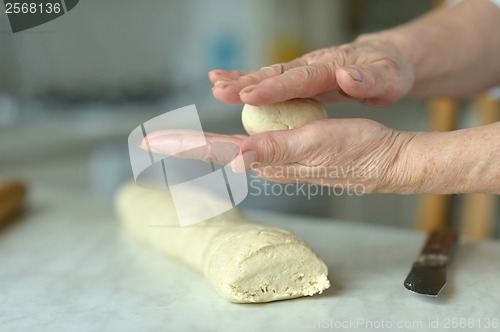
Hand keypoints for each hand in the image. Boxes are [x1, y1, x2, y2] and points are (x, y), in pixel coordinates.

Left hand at [144, 119, 416, 193]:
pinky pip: (249, 148)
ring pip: (229, 152)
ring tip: (174, 141)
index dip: (183, 144)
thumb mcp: (312, 144)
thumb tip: (235, 157)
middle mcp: (267, 164)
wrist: (382, 160)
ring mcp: (277, 162)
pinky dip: (227, 143)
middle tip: (150, 142)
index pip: (216, 150)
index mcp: (267, 160)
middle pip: (215, 153)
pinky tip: (224, 143)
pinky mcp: (289, 155)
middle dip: (182, 146)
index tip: (151, 142)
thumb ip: (271, 152)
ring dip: (200, 146)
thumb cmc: (354, 150)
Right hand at [209, 34, 414, 106]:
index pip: (300, 80)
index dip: (274, 89)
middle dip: (246, 82)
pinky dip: (249, 80)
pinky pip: (272, 79)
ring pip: (268, 74)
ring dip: (240, 79)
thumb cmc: (390, 71)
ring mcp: (304, 70)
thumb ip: (369, 79)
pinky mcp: (300, 77)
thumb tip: (348, 75)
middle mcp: (314, 65)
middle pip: (276, 74)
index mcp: (333, 67)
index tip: (249, 96)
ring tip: (214, 85)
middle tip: (219, 90)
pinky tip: (229, 83)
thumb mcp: (390, 79)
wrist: (387, 59)